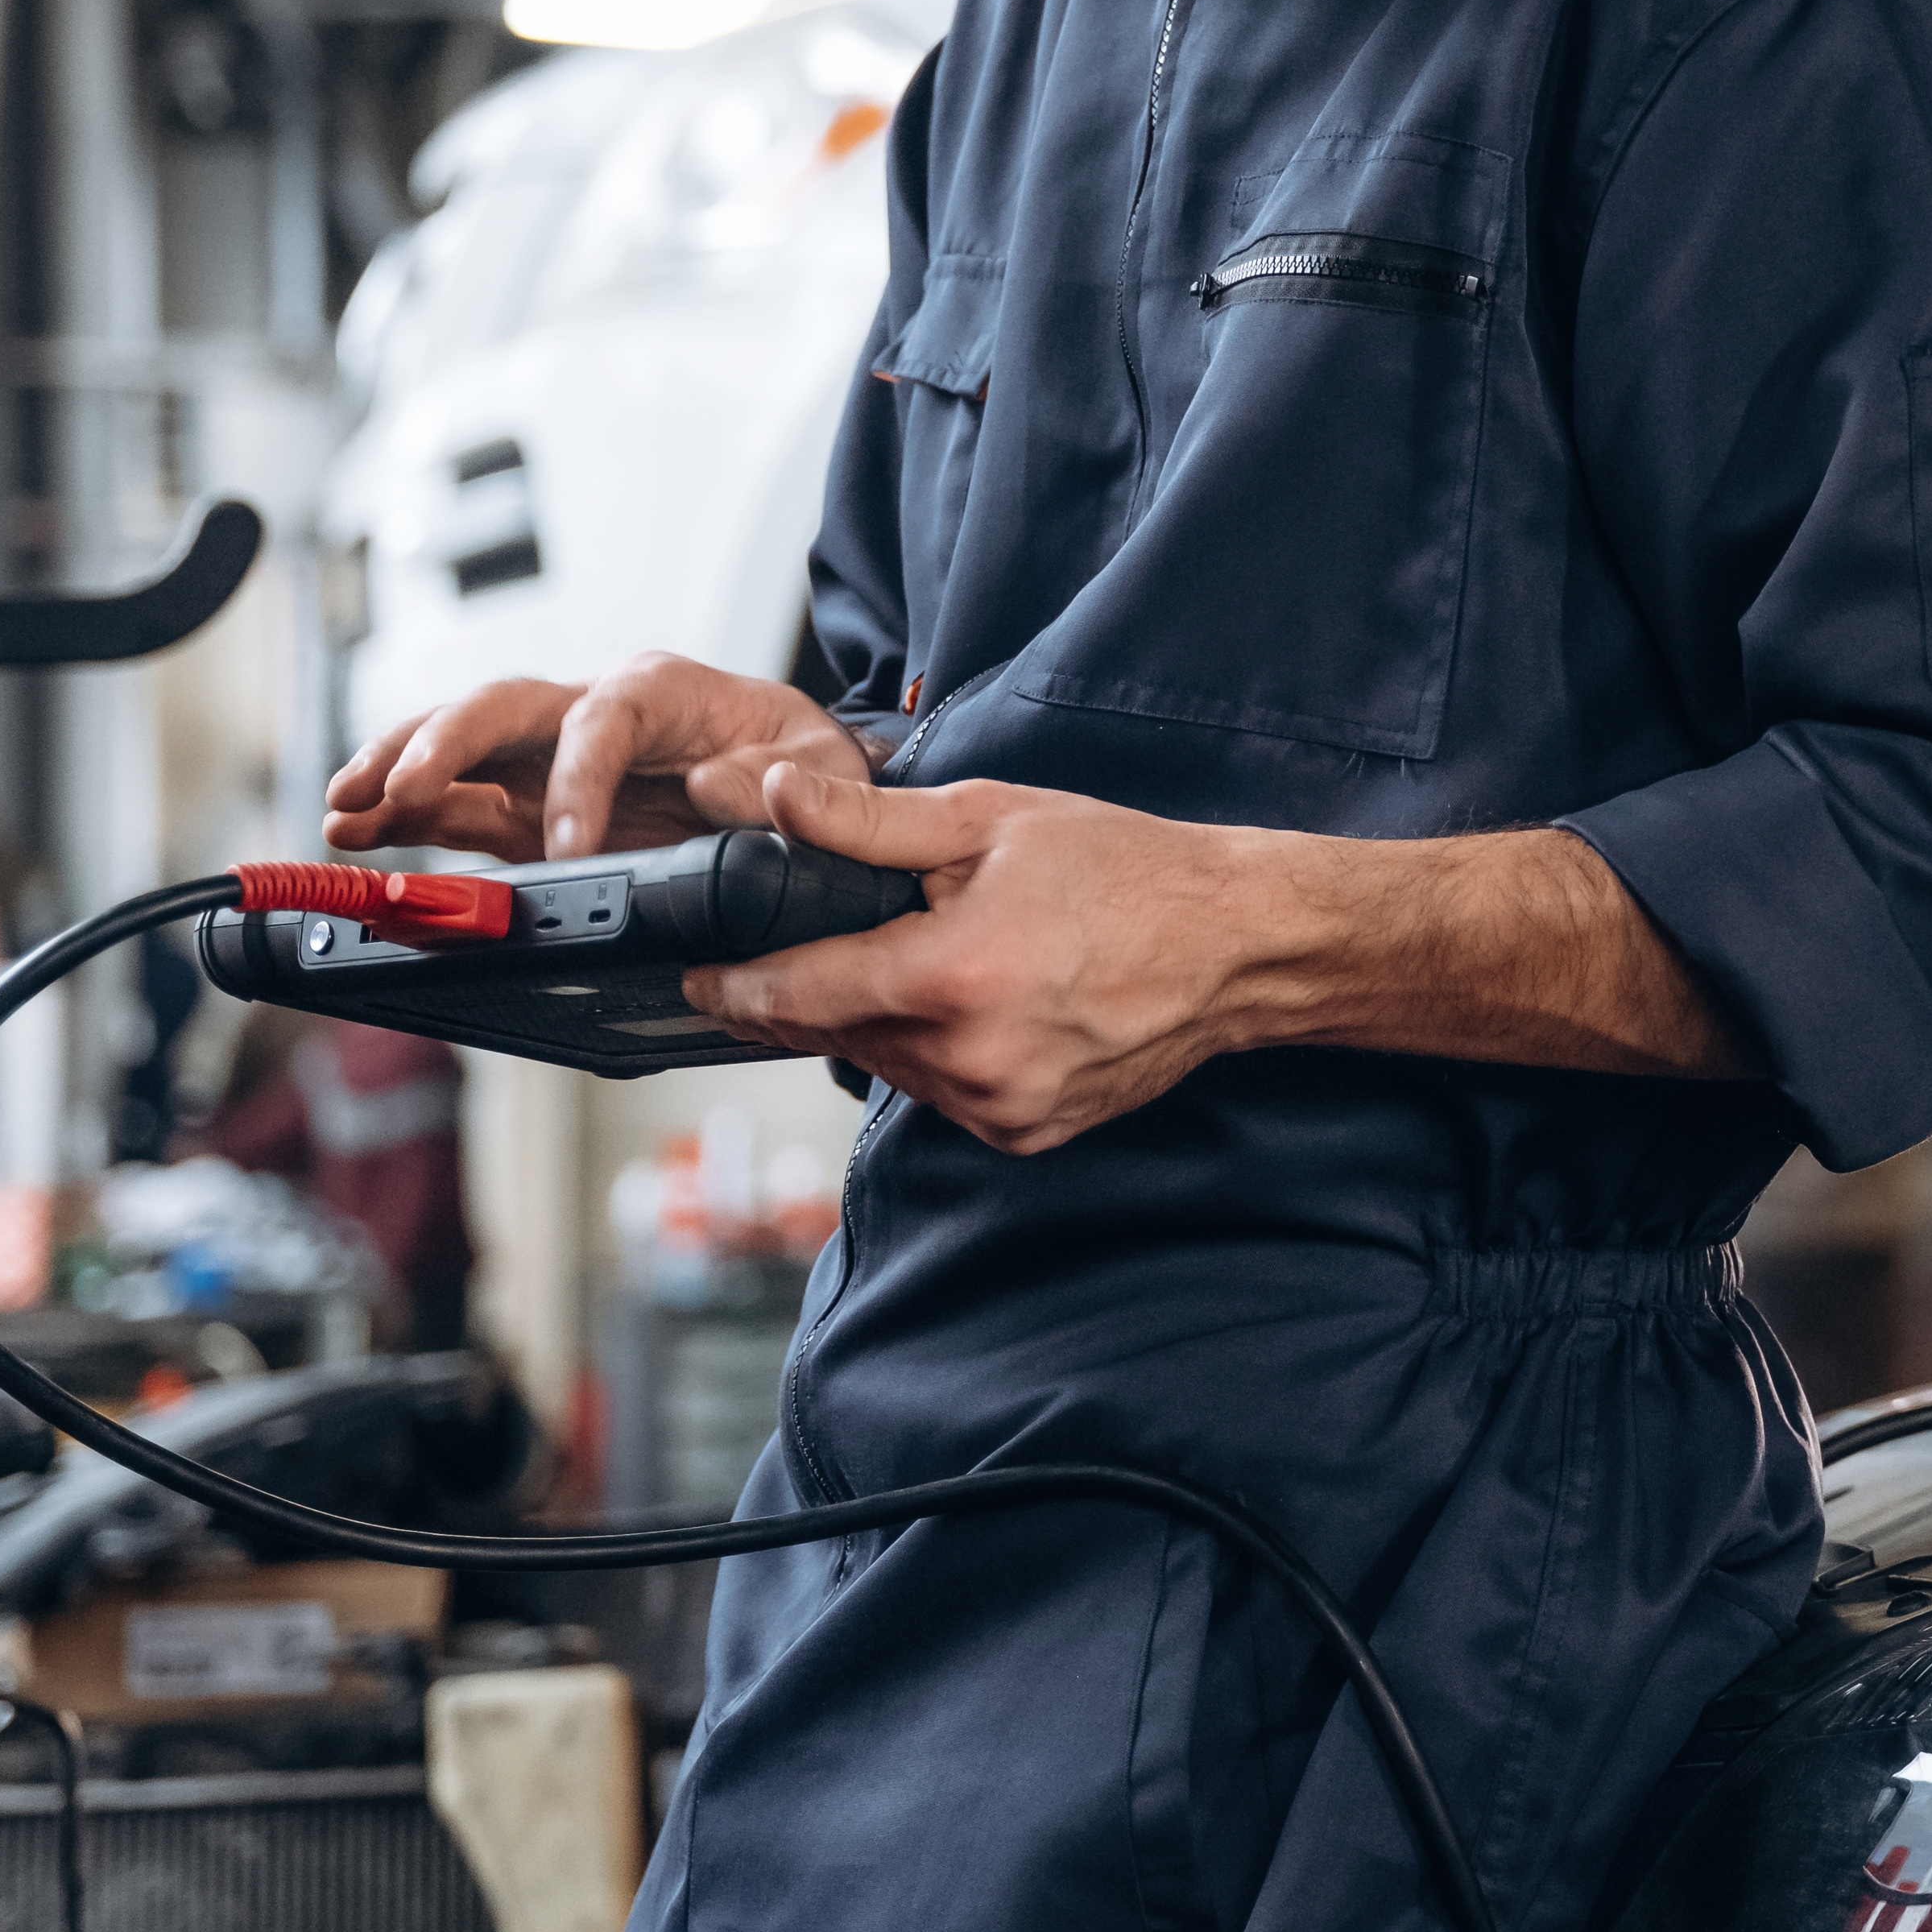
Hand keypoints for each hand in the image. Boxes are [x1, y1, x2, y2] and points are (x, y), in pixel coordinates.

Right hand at [325, 656, 872, 863]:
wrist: (798, 777)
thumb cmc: (803, 761)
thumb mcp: (824, 767)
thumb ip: (784, 779)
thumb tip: (722, 789)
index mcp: (665, 690)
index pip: (604, 720)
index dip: (578, 779)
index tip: (568, 846)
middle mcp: (594, 709)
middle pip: (503, 706)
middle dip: (444, 743)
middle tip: (400, 792)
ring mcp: (551, 754)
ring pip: (461, 743)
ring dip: (398, 772)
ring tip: (344, 811)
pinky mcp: (530, 800)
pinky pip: (459, 800)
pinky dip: (405, 815)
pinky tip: (355, 832)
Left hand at [701, 766, 1747, 1152]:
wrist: (1240, 945)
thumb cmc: (1128, 869)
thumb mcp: (990, 820)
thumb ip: (864, 822)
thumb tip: (762, 798)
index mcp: (954, 975)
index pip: (795, 994)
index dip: (728, 986)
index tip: (691, 975)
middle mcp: (971, 1059)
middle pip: (835, 1032)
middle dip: (809, 988)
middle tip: (801, 942)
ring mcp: (1000, 1108)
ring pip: (886, 1067)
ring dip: (875, 1020)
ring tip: (918, 957)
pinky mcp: (1026, 1134)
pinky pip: (941, 1093)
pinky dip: (935, 1051)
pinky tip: (976, 1000)